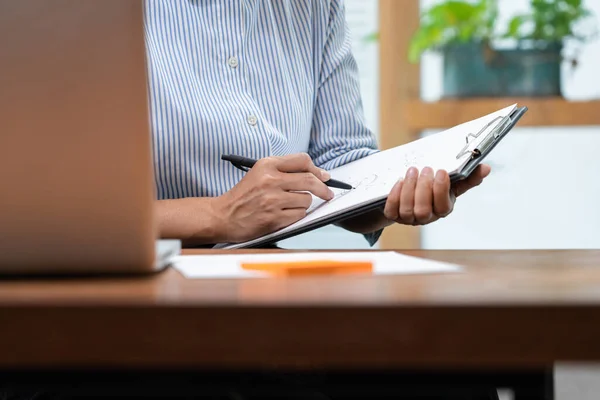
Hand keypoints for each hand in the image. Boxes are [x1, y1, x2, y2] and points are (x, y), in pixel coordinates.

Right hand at [213, 153, 333, 241]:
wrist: (223, 215)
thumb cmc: (243, 195)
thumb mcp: (259, 172)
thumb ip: (285, 170)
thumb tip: (317, 174)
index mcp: (267, 165)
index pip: (302, 160)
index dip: (317, 169)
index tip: (324, 176)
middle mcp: (270, 180)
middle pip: (310, 180)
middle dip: (323, 188)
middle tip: (327, 193)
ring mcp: (272, 200)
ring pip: (306, 200)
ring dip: (303, 204)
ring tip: (288, 205)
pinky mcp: (274, 218)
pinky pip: (299, 215)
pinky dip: (296, 216)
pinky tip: (284, 214)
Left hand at [383, 164, 490, 225]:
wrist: (408, 194)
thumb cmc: (433, 189)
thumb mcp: (451, 183)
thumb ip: (467, 177)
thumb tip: (486, 168)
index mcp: (442, 209)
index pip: (443, 207)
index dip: (441, 190)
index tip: (441, 171)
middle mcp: (426, 217)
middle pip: (423, 210)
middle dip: (423, 188)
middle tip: (425, 169)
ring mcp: (408, 218)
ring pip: (407, 210)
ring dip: (409, 188)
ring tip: (412, 171)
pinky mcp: (393, 215)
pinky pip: (392, 210)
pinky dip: (394, 195)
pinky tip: (399, 181)